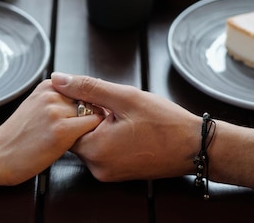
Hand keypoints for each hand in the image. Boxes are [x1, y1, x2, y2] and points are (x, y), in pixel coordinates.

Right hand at [0, 79, 101, 185]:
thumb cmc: (17, 137)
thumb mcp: (35, 107)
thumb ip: (58, 100)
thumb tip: (88, 98)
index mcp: (47, 85)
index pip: (84, 88)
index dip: (88, 105)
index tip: (81, 118)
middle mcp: (53, 93)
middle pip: (90, 100)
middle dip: (90, 115)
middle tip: (79, 132)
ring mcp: (57, 110)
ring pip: (93, 112)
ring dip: (90, 126)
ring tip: (73, 140)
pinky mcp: (62, 130)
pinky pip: (92, 126)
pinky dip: (91, 135)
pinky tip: (75, 145)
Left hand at [51, 72, 200, 180]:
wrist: (195, 147)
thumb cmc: (164, 122)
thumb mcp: (125, 97)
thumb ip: (88, 87)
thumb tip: (58, 79)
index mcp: (95, 150)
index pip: (65, 124)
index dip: (77, 104)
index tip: (97, 96)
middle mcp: (97, 168)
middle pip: (76, 133)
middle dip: (90, 114)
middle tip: (114, 105)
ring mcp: (108, 173)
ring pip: (90, 140)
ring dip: (100, 124)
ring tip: (124, 116)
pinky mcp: (117, 174)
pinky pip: (103, 150)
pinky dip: (109, 136)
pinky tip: (128, 127)